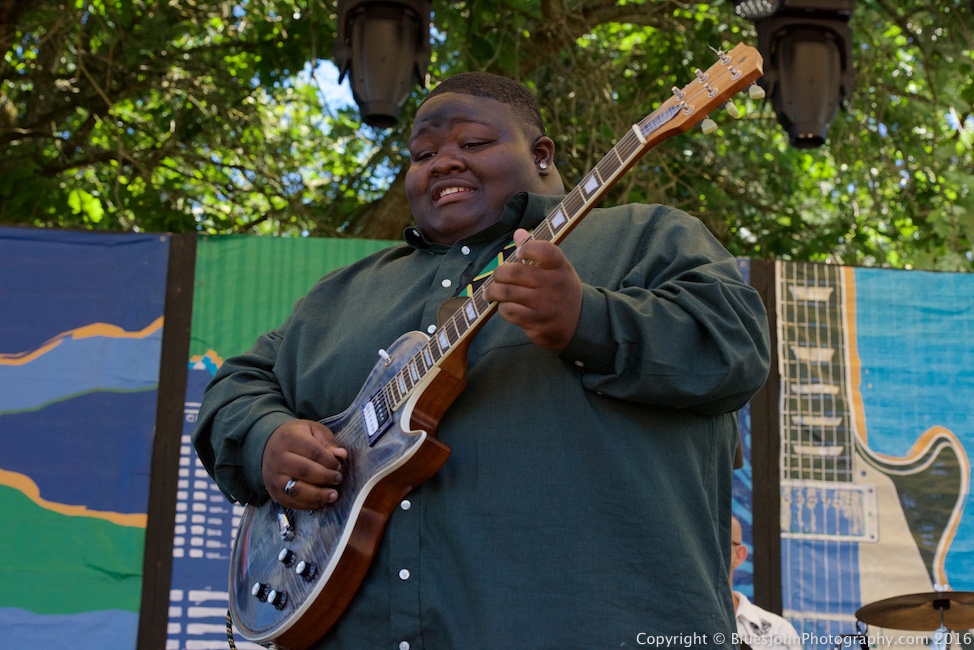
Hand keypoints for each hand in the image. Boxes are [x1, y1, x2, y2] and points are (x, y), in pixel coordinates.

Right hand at [262, 419, 347, 509]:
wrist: (268, 446)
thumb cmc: (297, 437)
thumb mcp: (313, 431)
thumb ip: (328, 442)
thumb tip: (342, 455)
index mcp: (290, 438)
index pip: (313, 452)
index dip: (329, 461)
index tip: (338, 465)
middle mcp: (278, 457)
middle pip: (305, 471)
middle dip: (325, 477)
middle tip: (338, 479)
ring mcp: (274, 476)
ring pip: (296, 490)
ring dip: (318, 495)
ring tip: (333, 495)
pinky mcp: (273, 491)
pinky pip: (290, 502)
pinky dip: (307, 505)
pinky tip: (321, 502)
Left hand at [484, 228, 582, 350]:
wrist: (580, 321)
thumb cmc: (562, 289)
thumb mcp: (557, 268)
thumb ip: (537, 251)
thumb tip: (518, 233)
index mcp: (560, 267)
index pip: (544, 250)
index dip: (526, 248)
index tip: (518, 253)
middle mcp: (553, 285)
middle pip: (516, 272)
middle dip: (499, 273)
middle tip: (497, 276)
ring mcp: (546, 305)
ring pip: (507, 293)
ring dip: (494, 291)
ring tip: (490, 293)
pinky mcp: (538, 323)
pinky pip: (510, 311)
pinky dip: (502, 307)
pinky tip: (504, 306)